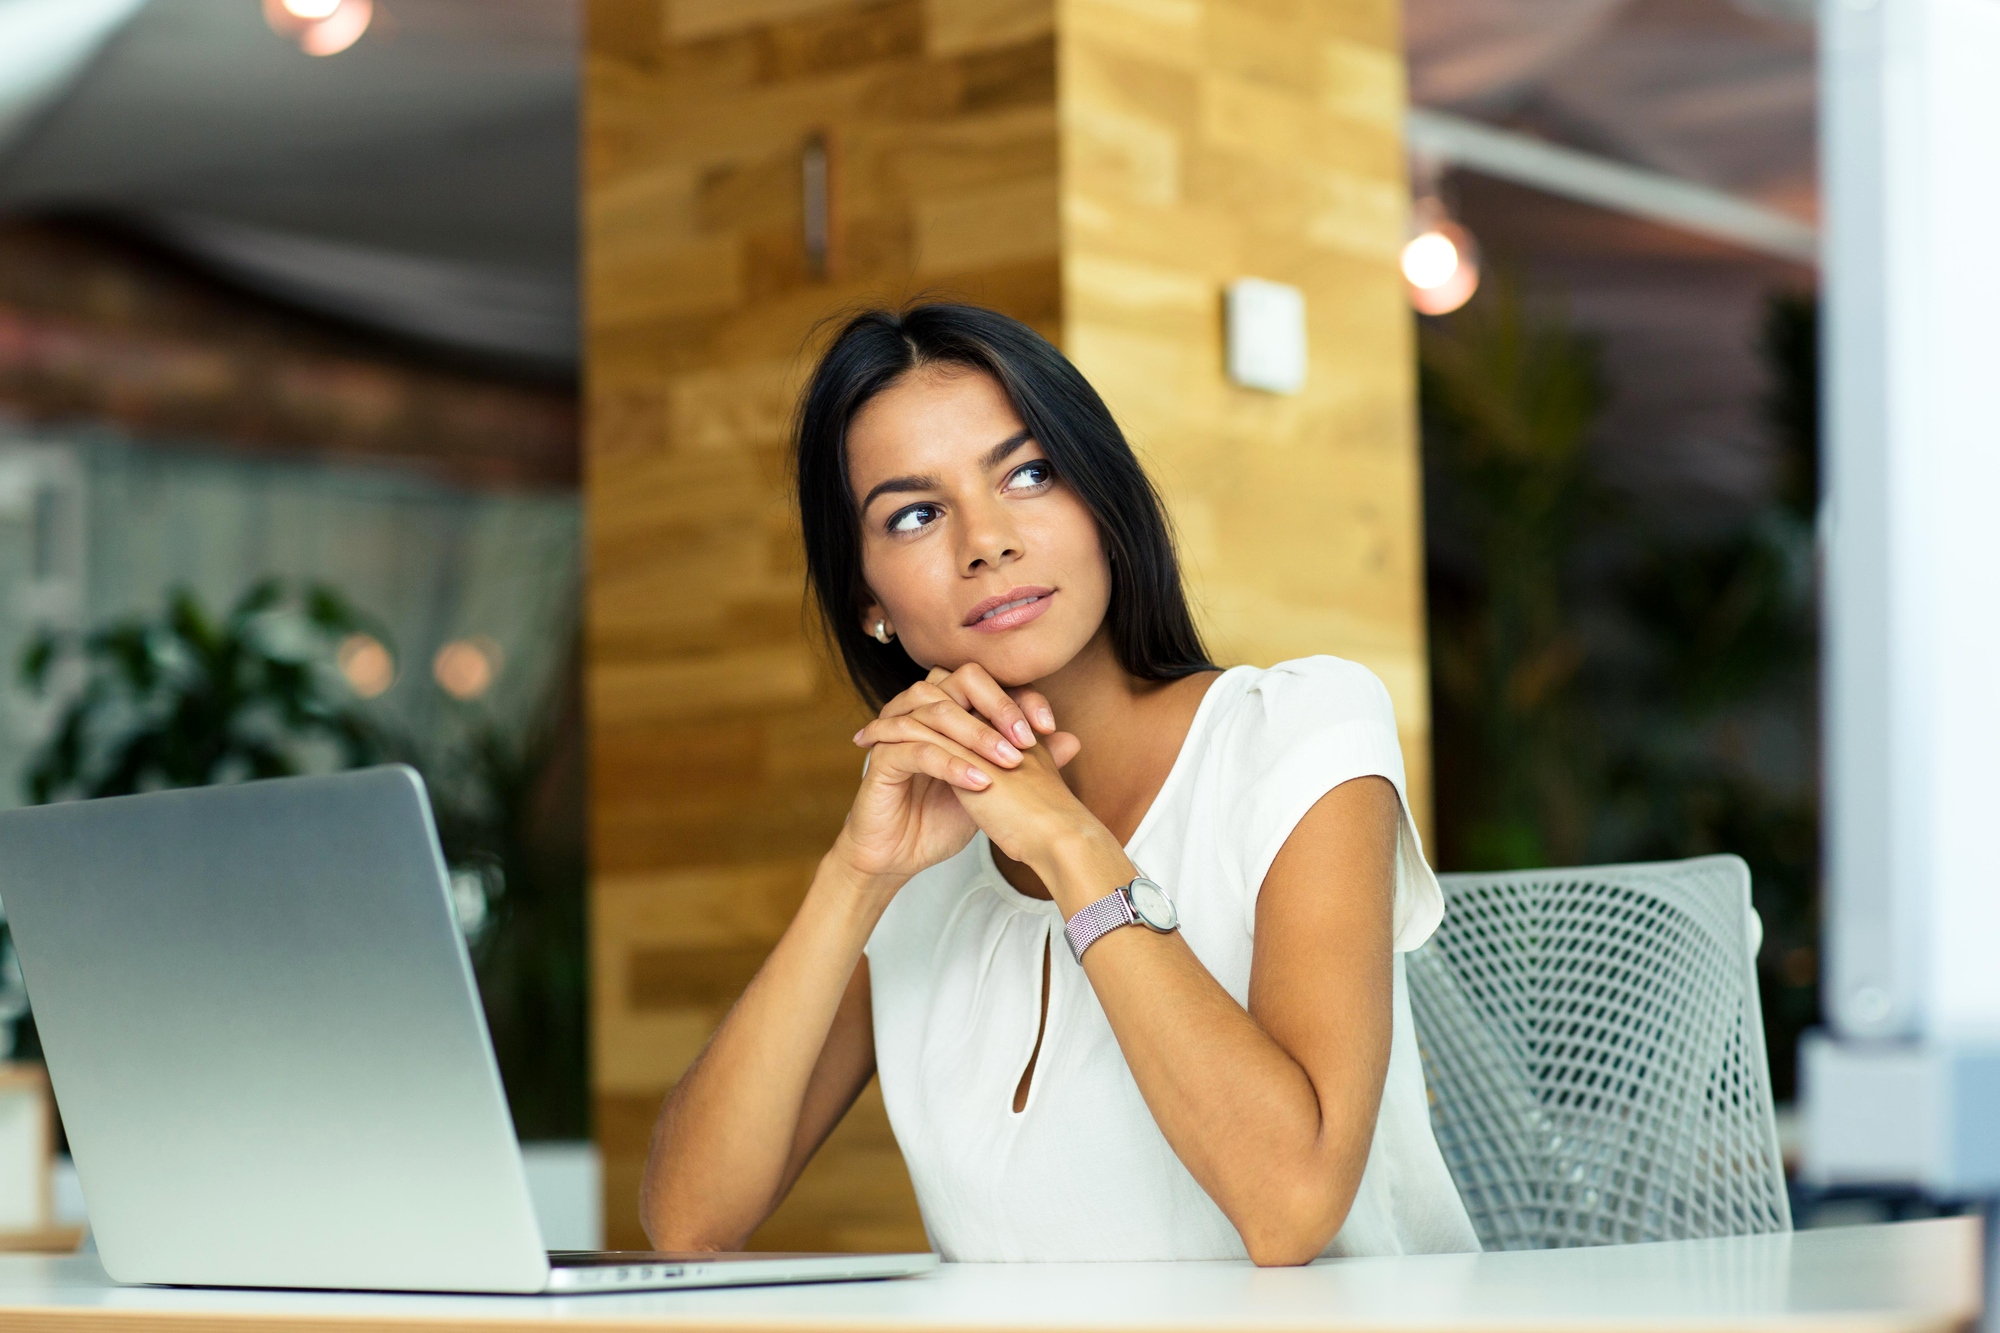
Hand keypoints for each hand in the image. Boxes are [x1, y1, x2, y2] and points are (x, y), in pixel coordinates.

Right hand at [833, 665, 1069, 882]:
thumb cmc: (942, 818)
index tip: (1048, 726)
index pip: (987, 683)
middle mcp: (922, 712)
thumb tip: (1071, 740)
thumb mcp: (993, 787)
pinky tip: (979, 783)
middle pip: (959, 680)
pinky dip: (950, 764)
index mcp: (948, 711)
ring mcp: (898, 732)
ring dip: (976, 734)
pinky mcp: (881, 760)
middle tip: (1027, 739)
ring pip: (937, 711)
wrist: (900, 855)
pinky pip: (915, 750)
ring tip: (1007, 762)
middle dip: (998, 705)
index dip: (1020, 698)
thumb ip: (1028, 761)